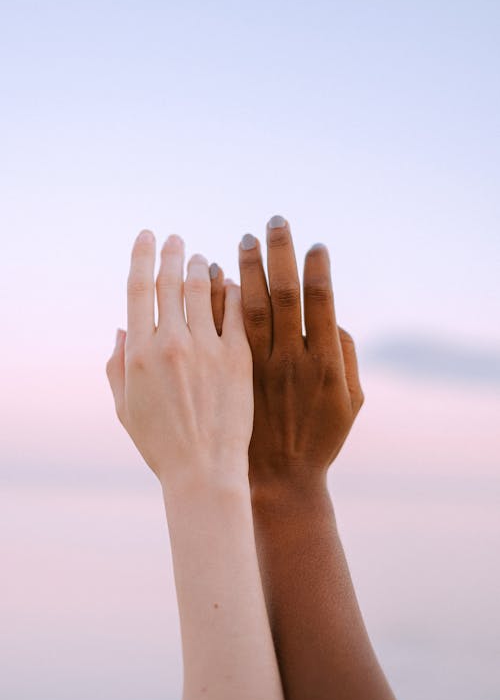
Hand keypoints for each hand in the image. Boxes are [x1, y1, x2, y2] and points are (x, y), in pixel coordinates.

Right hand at [106, 230, 251, 491]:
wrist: (204, 471)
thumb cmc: (161, 444)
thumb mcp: (125, 408)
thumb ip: (116, 366)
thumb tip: (120, 328)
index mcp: (139, 354)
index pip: (138, 289)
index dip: (142, 257)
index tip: (147, 237)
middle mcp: (172, 343)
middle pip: (171, 282)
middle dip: (173, 253)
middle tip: (177, 240)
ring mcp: (207, 349)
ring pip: (204, 290)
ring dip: (201, 266)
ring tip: (202, 258)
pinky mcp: (238, 358)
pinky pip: (236, 312)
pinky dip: (232, 291)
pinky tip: (232, 283)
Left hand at [213, 216, 363, 489]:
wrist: (278, 478)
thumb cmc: (319, 437)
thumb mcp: (350, 400)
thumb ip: (346, 354)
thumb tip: (332, 316)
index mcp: (323, 362)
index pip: (318, 301)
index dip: (316, 267)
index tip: (312, 242)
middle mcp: (288, 360)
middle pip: (282, 295)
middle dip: (278, 254)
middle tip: (273, 222)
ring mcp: (254, 370)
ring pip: (246, 309)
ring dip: (244, 271)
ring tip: (241, 242)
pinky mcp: (228, 379)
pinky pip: (219, 333)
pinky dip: (217, 302)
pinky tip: (215, 276)